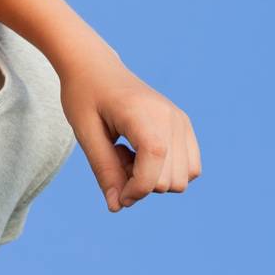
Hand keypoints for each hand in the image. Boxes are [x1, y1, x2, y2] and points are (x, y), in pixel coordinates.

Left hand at [61, 55, 200, 210]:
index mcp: (143, 115)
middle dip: (141, 183)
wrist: (95, 67)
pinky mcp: (184, 125)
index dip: (134, 192)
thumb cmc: (84, 96)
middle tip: (116, 157)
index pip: (154, 171)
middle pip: (170, 181)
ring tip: (128, 154)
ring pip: (183, 179)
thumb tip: (119, 206)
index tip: (115, 193)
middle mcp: (171, 117)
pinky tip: (142, 153)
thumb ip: (104, 170)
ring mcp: (181, 120)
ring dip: (154, 178)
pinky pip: (190, 168)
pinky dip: (167, 171)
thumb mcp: (85, 134)